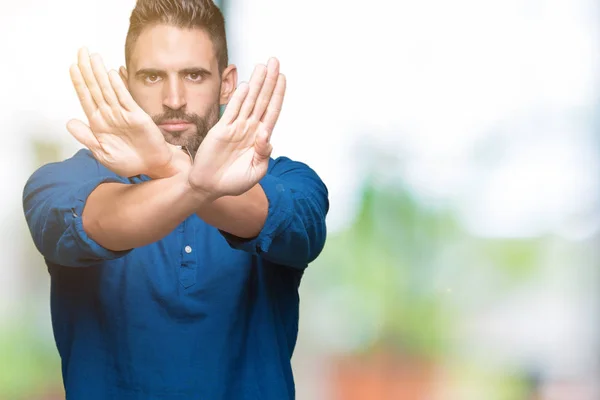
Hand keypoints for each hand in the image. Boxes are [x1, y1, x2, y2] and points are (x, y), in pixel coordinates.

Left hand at [67, 48, 175, 177]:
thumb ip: (86, 138)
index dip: (79, 82)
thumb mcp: (102, 154)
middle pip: (96, 88)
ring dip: (100, 73)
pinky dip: (118, 87)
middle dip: (88, 69)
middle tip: (82, 50)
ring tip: (94, 57)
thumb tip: (69, 122)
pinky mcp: (138, 116)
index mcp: (99, 123)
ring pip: (109, 90)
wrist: (152, 166)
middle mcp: (110, 115)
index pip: (86, 98)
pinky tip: (111, 74)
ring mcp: (124, 114)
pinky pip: (125, 99)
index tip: (72, 66)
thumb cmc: (129, 161)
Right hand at [189, 58, 285, 197]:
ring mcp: (235, 127)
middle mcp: (249, 128)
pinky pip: (232, 110)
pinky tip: (245, 85)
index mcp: (260, 138)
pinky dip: (239, 98)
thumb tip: (266, 135)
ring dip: (256, 83)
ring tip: (263, 66)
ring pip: (248, 100)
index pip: (272, 111)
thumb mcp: (256, 171)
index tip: (283, 78)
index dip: (278, 95)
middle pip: (262, 100)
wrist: (210, 186)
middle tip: (275, 62)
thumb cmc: (234, 181)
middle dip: (269, 81)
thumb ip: (263, 154)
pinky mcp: (221, 129)